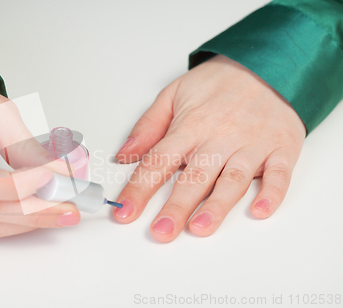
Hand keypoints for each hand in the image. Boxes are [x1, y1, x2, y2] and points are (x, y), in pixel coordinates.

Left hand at [114, 55, 305, 242]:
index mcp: (190, 126)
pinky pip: (279, 173)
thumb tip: (125, 155)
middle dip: (176, 206)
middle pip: (194, 176)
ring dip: (217, 206)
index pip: (158, 162)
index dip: (139, 189)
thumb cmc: (217, 83)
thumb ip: (148, 126)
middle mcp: (219, 137)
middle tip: (161, 232)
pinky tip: (259, 211)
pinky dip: (272, 193)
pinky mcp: (281, 148)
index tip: (125, 212)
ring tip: (199, 228)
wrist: (266, 64)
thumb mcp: (173, 94)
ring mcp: (252, 144)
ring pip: (232, 179)